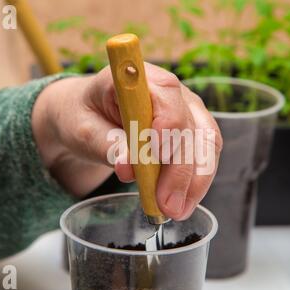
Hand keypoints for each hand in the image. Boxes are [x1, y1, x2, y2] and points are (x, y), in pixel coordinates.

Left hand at [32, 63, 221, 220]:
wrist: (89, 118)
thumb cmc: (84, 117)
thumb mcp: (84, 129)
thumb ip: (108, 144)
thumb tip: (129, 168)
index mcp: (138, 78)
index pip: (166, 92)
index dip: (168, 122)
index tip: (158, 154)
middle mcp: (170, 91)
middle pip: (191, 125)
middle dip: (181, 169)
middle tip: (167, 205)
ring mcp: (185, 111)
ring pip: (206, 144)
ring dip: (195, 182)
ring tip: (176, 211)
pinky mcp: (192, 132)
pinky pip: (204, 157)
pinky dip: (196, 183)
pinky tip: (183, 203)